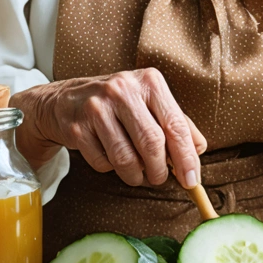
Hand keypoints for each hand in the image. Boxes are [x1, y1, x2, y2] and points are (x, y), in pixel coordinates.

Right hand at [10, 69, 206, 187]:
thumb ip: (177, 122)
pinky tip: (110, 158)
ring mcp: (97, 107)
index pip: (175, 124)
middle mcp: (123, 89)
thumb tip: (199, 148)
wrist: (64, 100)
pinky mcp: (77, 127)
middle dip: (159, 170)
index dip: (186, 157)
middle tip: (159, 179)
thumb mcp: (149, 103)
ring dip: (135, 175)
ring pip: (125, 157)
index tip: (191, 180)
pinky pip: (102, 162)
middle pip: (152, 143)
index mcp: (149, 81)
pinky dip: (110, 169)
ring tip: (137, 174)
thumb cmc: (116, 104)